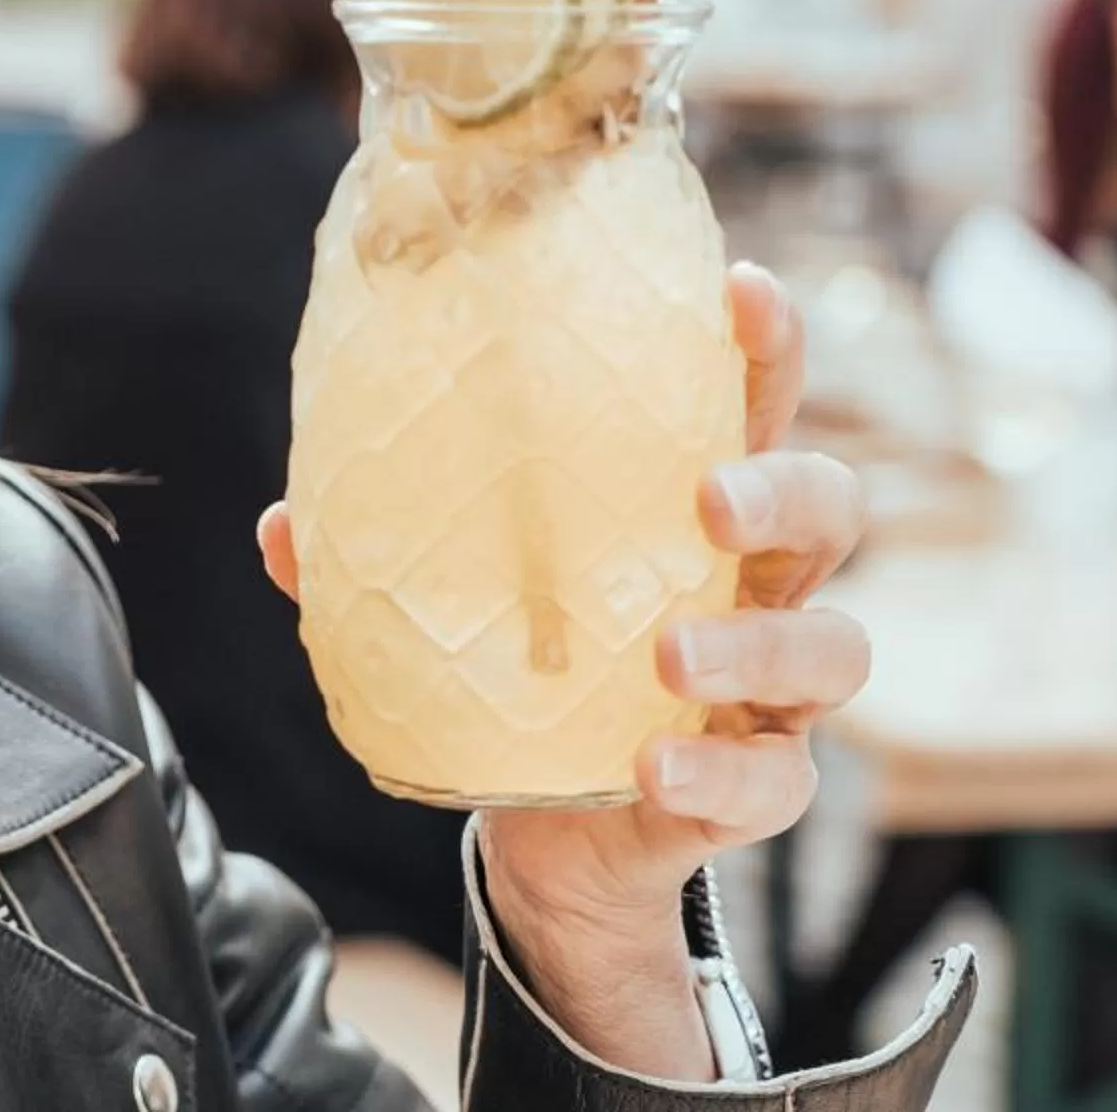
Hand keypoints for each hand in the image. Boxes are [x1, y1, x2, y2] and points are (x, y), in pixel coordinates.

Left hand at [256, 264, 865, 1079]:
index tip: (735, 287)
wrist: (553, 829)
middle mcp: (758, 582)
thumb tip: (284, 522)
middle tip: (709, 497)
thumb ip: (378, 560)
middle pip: (829, 506)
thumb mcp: (455, 601)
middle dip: (783, 489)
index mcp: (692, 504)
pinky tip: (659, 767)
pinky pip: (777, 777)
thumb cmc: (524, 669)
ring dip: (756, 643)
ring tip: (668, 653)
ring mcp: (774, 688)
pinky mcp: (759, 783)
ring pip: (832, 646)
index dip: (761, 341)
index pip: (752, 400)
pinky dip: (722, 772)